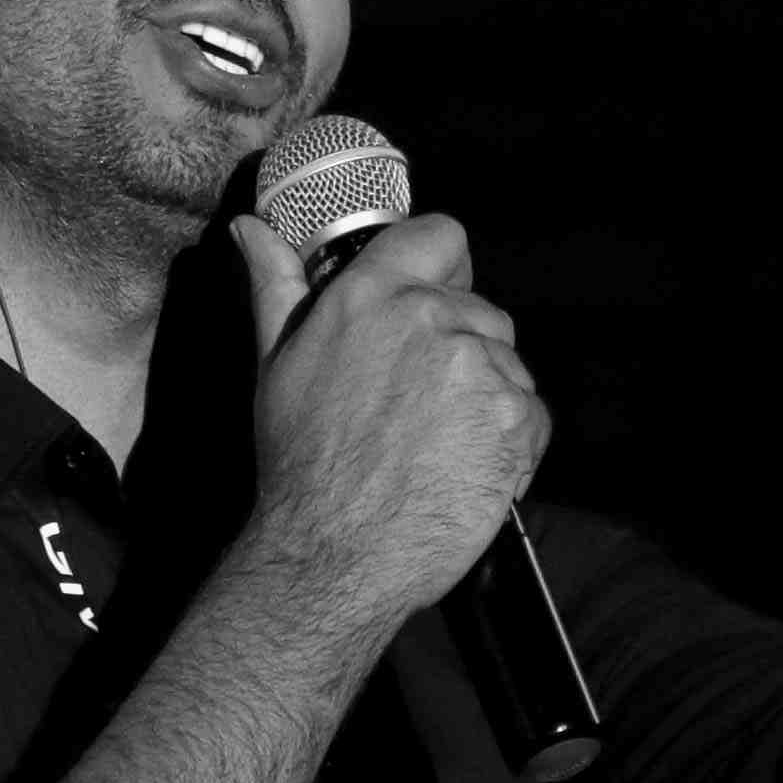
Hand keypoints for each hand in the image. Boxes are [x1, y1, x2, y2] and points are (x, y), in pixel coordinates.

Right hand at [230, 209, 548, 627]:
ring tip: (437, 445)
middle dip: (462, 349)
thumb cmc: (301, 465)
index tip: (437, 298)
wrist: (335, 553)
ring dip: (486, 399)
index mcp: (372, 296)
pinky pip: (531, 415)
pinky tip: (464, 467)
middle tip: (419, 406)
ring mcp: (479, 367)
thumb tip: (251, 229)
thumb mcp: (276, 365)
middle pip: (481, 311)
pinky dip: (510, 442)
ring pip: (508, 365)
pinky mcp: (514, 419)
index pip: (442, 237)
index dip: (445, 267)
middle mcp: (430, 319)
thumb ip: (275, 286)